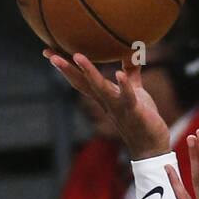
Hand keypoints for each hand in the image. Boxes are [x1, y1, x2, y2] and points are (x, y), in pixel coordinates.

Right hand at [44, 51, 169, 159]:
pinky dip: (123, 86)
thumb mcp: (135, 91)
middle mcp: (106, 101)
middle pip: (82, 83)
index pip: (81, 79)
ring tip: (77, 56)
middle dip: (66, 69)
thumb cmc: (142, 118)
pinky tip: (118, 74)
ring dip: (89, 73)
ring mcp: (118, 107)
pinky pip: (128, 97)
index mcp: (104, 96)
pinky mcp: (134, 111)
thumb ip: (130, 72)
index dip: (65, 66)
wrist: (152, 147)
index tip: (47, 51)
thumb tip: (131, 50)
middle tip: (49, 54)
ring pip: (100, 88)